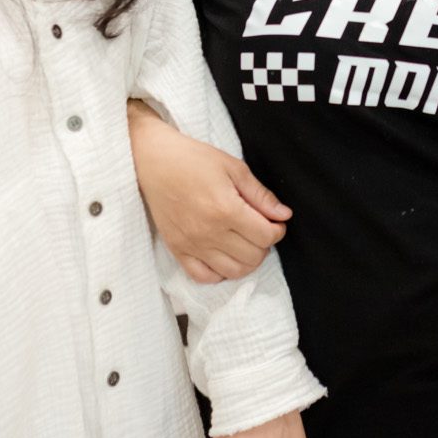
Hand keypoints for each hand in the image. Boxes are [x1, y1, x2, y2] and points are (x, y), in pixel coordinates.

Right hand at [128, 101, 286, 282]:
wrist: (154, 161)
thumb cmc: (193, 159)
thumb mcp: (234, 168)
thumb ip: (260, 195)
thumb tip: (283, 215)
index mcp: (226, 209)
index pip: (266, 236)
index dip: (277, 230)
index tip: (275, 222)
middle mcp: (209, 232)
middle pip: (253, 257)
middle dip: (264, 245)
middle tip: (260, 230)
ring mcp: (192, 245)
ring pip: (233, 272)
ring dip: (247, 261)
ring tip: (245, 243)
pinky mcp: (177, 250)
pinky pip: (203, 277)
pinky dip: (219, 273)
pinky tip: (223, 256)